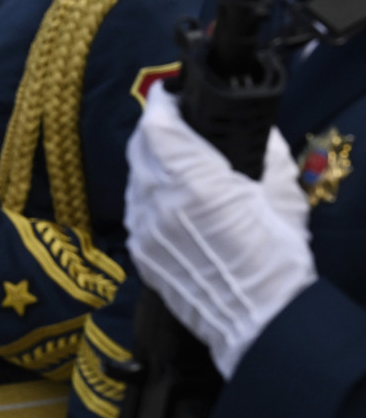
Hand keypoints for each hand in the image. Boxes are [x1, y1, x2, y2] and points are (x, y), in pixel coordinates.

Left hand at [126, 84, 315, 377]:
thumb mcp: (282, 195)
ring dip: (150, 162)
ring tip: (177, 160)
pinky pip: (135, 209)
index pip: (159, 127)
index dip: (163, 104)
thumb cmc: (278, 260)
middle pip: (140, 147)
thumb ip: (265, 153)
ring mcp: (144, 230)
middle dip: (155, 129)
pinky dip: (148, 194)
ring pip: (134, 178)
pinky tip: (172, 198)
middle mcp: (159, 203)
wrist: (260, 323)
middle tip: (176, 122)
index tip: (171, 95)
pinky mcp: (139, 251)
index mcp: (196, 185)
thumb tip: (256, 130)